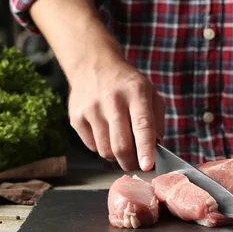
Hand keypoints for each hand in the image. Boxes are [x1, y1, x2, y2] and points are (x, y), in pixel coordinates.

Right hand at [67, 55, 164, 171]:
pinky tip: (106, 133)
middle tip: (136, 165)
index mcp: (136, 93)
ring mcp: (91, 109)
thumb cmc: (128, 85)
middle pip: (120, 145)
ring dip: (116, 157)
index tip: (147, 165)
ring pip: (105, 150)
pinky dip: (102, 147)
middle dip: (130, 162)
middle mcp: (112, 100)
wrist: (94, 65)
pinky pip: (92, 146)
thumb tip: (156, 149)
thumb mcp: (150, 94)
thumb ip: (157, 121)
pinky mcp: (76, 117)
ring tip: (121, 145)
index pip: (142, 125)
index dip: (145, 148)